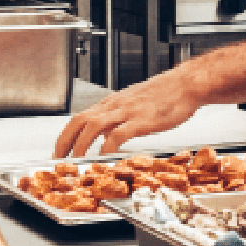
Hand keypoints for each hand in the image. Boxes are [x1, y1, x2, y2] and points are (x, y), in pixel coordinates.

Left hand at [54, 73, 200, 157]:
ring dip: (80, 145)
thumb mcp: (136, 104)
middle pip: (79, 120)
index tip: (60, 150)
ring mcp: (127, 111)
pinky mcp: (141, 120)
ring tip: (76, 161)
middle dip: (65, 141)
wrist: (187, 84)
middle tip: (58, 159)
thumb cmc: (166, 94)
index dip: (66, 135)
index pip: (80, 117)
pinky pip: (118, 134)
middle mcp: (115, 105)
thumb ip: (118, 119)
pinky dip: (107, 147)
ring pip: (93, 126)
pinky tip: (104, 157)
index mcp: (112, 102)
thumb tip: (106, 136)